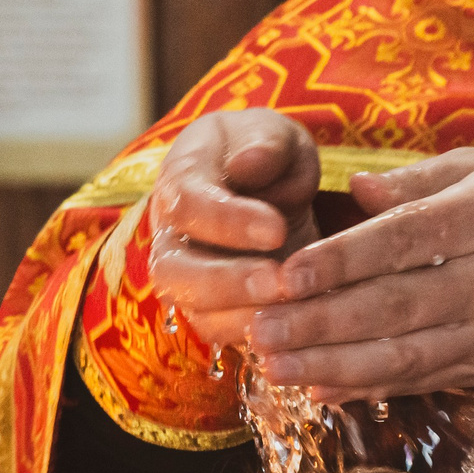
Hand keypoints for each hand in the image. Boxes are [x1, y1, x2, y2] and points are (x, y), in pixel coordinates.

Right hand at [145, 110, 322, 348]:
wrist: (264, 188)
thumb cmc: (265, 154)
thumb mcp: (272, 134)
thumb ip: (265, 143)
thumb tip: (248, 163)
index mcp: (181, 183)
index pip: (188, 206)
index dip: (229, 221)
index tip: (278, 227)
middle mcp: (173, 239)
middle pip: (175, 272)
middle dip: (228, 282)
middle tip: (281, 283)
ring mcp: (190, 282)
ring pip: (198, 313)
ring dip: (246, 317)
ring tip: (295, 312)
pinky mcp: (216, 313)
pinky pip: (227, 337)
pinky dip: (262, 339)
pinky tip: (300, 334)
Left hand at [245, 149, 473, 400]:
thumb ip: (420, 179)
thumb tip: (355, 194)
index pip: (403, 242)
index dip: (342, 261)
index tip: (287, 274)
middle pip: (395, 306)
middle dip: (321, 323)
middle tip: (262, 329)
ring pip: (404, 356)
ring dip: (334, 366)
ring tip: (276, 367)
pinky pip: (423, 381)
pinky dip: (369, 388)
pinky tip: (322, 391)